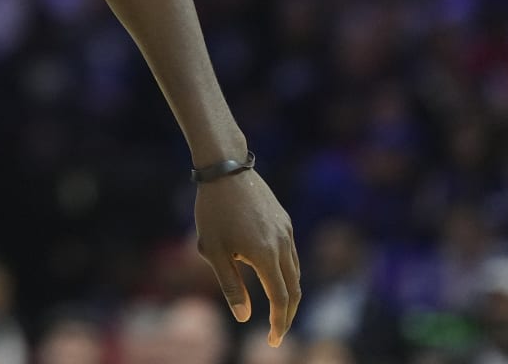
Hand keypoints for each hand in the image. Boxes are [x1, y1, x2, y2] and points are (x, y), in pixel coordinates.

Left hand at [194, 169, 300, 346]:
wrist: (224, 167)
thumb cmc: (212, 210)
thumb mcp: (213, 250)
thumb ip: (231, 285)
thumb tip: (245, 318)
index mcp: (265, 255)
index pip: (280, 299)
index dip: (280, 323)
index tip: (274, 341)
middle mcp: (282, 244)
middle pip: (294, 289)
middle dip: (288, 314)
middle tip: (277, 331)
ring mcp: (286, 231)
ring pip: (295, 272)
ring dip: (288, 293)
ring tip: (275, 308)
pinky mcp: (284, 221)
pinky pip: (291, 254)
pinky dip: (286, 272)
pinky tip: (272, 275)